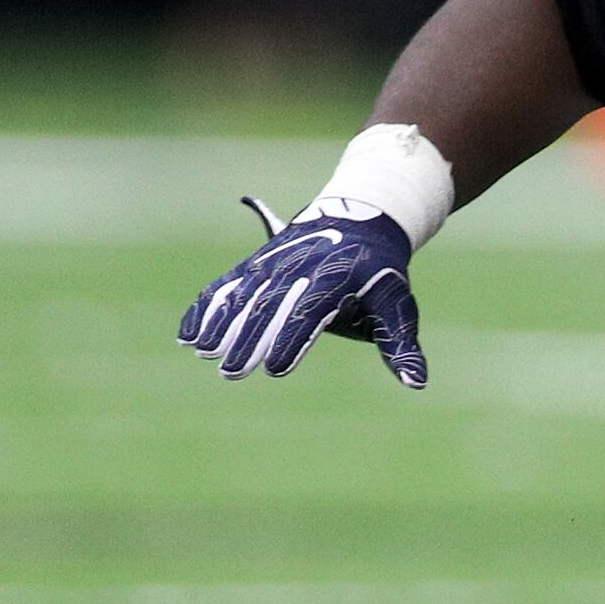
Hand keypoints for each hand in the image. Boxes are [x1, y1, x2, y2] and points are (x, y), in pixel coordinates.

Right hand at [177, 196, 429, 386]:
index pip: (312, 311)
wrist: (361, 219)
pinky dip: (206, 307)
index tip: (275, 369)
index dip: (293, 339)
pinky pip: (227, 285)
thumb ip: (401, 345)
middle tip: (233, 372)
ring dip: (221, 323)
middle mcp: (302, 267)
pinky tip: (187, 336)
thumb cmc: (380, 275)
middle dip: (251, 338)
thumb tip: (417, 384)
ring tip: (204, 352)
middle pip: (272, 305)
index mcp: (338, 278)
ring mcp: (275, 263)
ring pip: (244, 294)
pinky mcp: (256, 264)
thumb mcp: (397, 305)